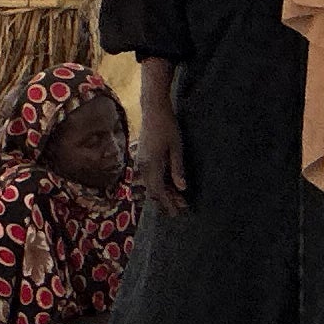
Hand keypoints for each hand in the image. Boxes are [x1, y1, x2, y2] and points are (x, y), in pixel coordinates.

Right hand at [141, 70, 189, 215]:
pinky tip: (170, 185)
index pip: (158, 191)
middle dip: (166, 201)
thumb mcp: (176, 148)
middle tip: (181, 208)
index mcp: (151, 164)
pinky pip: (149, 176)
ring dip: (163, 193)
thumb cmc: (167, 126)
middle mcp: (142, 166)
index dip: (167, 203)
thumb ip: (177, 168)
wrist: (153, 110)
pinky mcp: (143, 158)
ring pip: (150, 184)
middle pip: (153, 190)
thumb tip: (182, 188)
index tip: (177, 212)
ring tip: (178, 199)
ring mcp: (141, 162)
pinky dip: (159, 183)